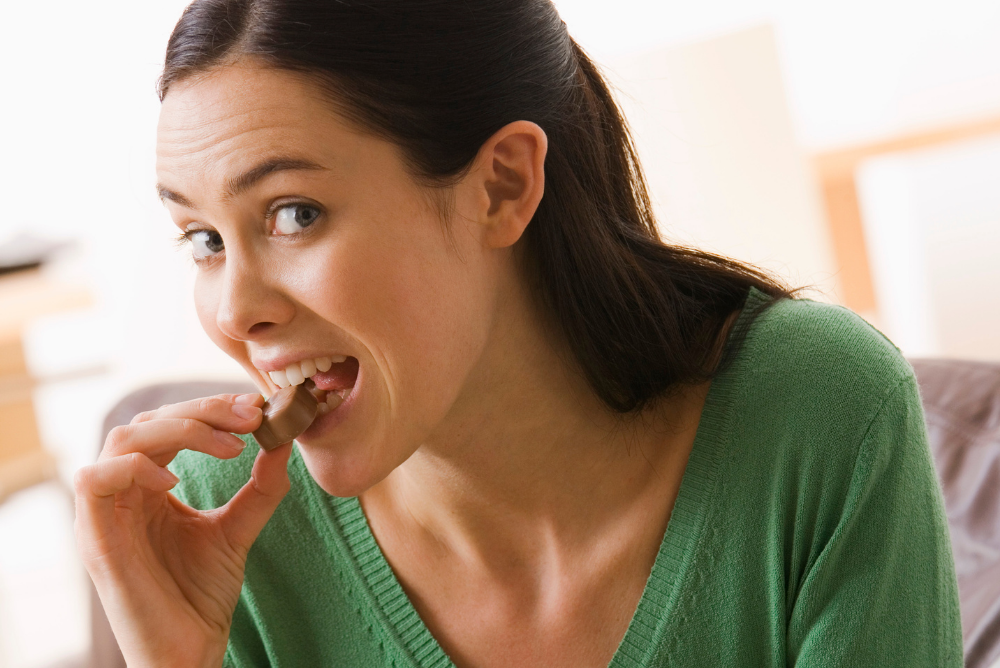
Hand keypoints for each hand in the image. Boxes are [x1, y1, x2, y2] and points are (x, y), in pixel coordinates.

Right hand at [74, 393, 291, 667]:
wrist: (190, 650)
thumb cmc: (200, 594)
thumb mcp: (238, 529)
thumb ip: (260, 488)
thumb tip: (283, 440)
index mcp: (150, 486)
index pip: (170, 423)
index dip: (211, 410)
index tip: (257, 410)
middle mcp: (124, 493)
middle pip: (149, 420)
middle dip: (204, 411)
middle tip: (250, 416)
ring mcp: (106, 513)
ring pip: (123, 438)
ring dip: (180, 429)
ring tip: (230, 448)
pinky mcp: (96, 538)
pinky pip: (94, 479)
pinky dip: (134, 466)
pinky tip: (175, 477)